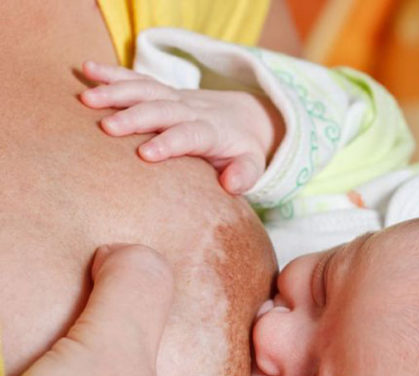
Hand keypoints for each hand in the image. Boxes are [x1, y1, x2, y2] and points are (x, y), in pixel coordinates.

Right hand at [80, 61, 282, 193]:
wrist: (245, 116)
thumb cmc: (242, 149)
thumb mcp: (252, 163)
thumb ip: (246, 174)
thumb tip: (231, 184)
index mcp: (211, 131)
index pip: (190, 135)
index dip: (169, 142)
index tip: (144, 154)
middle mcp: (190, 110)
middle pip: (162, 110)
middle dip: (135, 117)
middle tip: (107, 128)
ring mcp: (174, 98)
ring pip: (145, 90)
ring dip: (117, 92)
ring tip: (87, 99)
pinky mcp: (162, 91)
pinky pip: (137, 79)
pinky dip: (113, 73)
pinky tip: (86, 69)